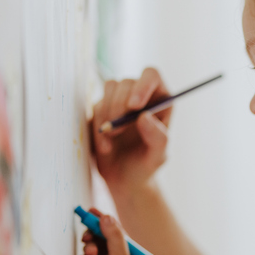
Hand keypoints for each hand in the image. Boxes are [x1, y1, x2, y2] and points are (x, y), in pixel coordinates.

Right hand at [75, 209, 141, 254]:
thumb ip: (113, 235)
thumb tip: (106, 216)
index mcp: (122, 248)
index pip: (111, 228)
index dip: (101, 219)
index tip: (92, 211)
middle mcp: (109, 253)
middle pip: (96, 234)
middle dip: (91, 232)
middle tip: (88, 234)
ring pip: (87, 245)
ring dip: (88, 247)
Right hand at [90, 68, 171, 191]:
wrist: (124, 179)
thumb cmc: (146, 165)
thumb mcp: (157, 157)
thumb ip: (157, 137)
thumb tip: (144, 116)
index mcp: (160, 100)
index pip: (151, 75)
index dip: (142, 85)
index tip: (133, 106)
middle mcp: (140, 95)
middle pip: (127, 82)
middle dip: (119, 106)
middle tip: (117, 131)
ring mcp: (118, 99)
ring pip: (109, 89)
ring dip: (107, 114)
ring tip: (111, 142)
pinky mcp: (101, 108)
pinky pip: (94, 106)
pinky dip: (97, 126)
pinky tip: (105, 147)